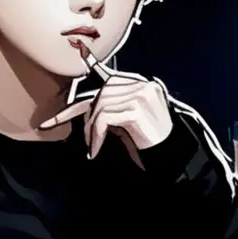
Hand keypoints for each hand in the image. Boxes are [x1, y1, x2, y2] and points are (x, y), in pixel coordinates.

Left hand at [40, 44, 174, 161]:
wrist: (170, 158)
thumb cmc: (148, 144)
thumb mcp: (127, 122)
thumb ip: (112, 108)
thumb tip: (87, 107)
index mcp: (142, 84)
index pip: (108, 80)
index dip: (85, 86)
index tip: (67, 101)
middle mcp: (143, 85)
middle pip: (101, 93)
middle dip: (88, 116)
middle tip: (88, 138)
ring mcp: (141, 95)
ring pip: (100, 106)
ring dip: (90, 129)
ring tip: (93, 145)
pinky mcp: (137, 109)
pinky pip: (104, 119)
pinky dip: (95, 135)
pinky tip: (96, 149)